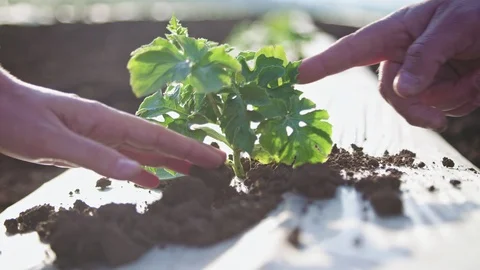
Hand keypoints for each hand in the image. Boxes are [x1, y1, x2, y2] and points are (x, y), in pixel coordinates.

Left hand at [0, 71, 225, 187]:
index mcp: (107, 121)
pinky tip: (150, 179)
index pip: (158, 136)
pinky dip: (140, 169)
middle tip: (215, 163)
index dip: (189, 147)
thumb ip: (97, 157)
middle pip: (157, 142)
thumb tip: (139, 174)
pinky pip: (122, 160)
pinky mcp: (86, 146)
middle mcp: (108, 127)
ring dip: (168, 160)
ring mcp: (99, 136)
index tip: (215, 157)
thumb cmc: (19, 118)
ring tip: (191, 171)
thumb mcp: (55, 140)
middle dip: (187, 152)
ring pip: (143, 150)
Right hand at [298, 0, 479, 131]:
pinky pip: (447, 107)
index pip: (352, 50)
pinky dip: (466, 100)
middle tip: (438, 122)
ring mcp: (425, 73)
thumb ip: (425, 55)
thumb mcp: (455, 23)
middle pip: (391, 94)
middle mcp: (405, 54)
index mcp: (398, 32)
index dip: (323, 64)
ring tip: (476, 69)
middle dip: (415, 108)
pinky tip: (478, 78)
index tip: (297, 76)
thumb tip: (402, 91)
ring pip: (422, 105)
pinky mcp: (445, 86)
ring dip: (453, 97)